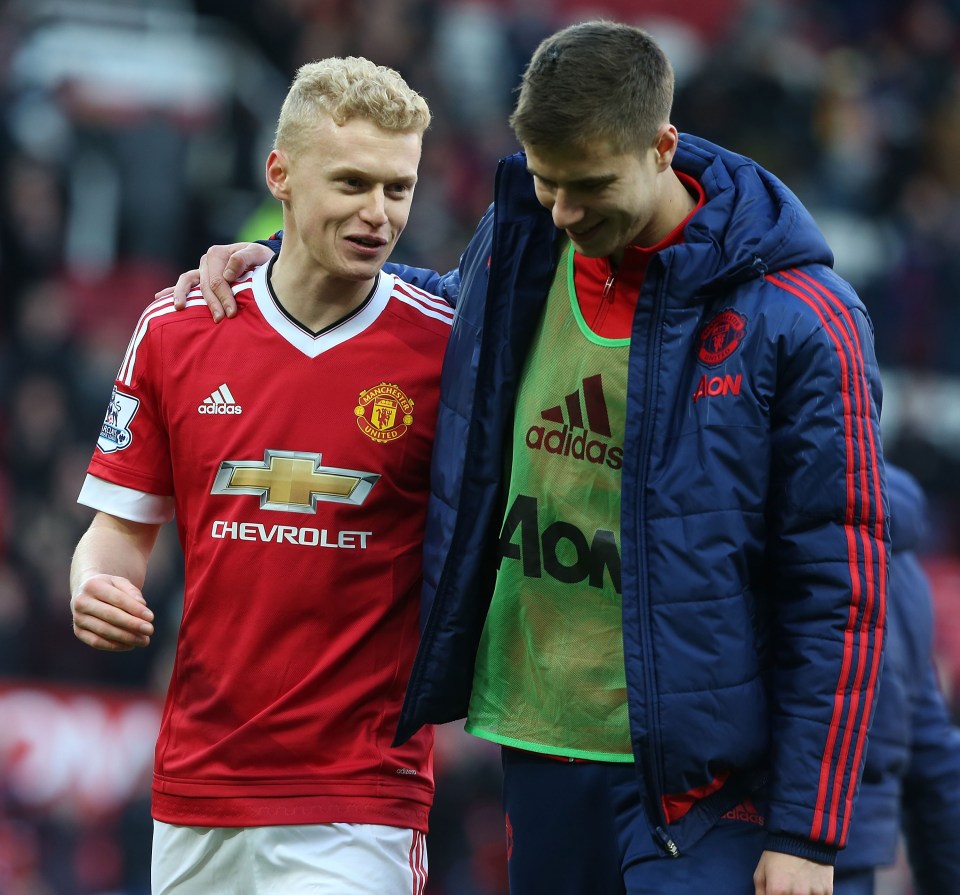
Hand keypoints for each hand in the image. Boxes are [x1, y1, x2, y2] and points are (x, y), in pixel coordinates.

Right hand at [71, 574, 154, 650]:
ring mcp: (78, 618)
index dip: (135, 609)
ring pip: (104, 630)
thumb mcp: (121, 583)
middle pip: (111, 615)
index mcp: (92, 585)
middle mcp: (81, 602)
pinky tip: (130, 645)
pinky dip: (115, 646)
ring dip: (126, 637)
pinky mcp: (78, 632)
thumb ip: (132, 591)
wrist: (87, 593)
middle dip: (132, 624)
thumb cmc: (109, 588)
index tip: (151, 617)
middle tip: (150, 630)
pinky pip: (97, 642)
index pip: (118, 599)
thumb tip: (142, 605)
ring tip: (144, 640)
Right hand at [155, 242, 273, 321]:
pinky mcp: (200, 277)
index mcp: (217, 253)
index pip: (217, 279)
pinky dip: (171, 290)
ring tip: (179, 308)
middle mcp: (206, 260)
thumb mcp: (258, 253)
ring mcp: (201, 269)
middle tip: (220, 320)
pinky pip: (185, 283)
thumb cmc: (261, 258)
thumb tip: (227, 274)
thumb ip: (244, 258)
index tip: (232, 313)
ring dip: (183, 296)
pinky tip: (159, 298)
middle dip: (212, 304)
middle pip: (205, 285)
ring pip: (188, 282)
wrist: (260, 259)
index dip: (224, 296)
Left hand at [754, 851, 831, 894]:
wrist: (801, 837)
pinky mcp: (827, 892)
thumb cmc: (777, 855)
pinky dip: (814, 894)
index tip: (778, 893)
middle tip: (788, 887)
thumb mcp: (761, 872)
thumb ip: (760, 893)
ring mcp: (813, 894)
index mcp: (777, 890)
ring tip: (799, 884)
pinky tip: (810, 885)